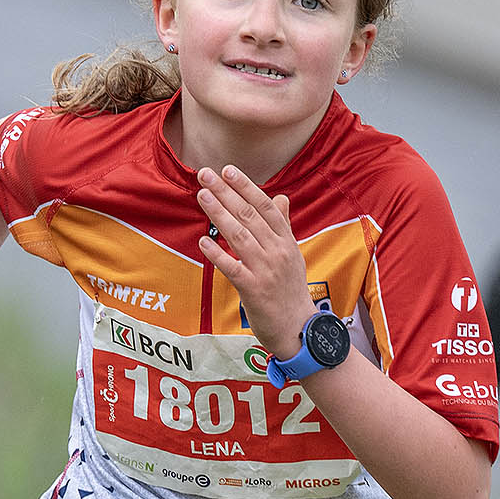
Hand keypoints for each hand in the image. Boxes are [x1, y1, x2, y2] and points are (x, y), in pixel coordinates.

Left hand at [195, 165, 315, 355]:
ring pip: (239, 236)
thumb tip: (281, 197)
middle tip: (205, 175)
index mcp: (286, 241)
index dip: (246, 187)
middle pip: (249, 215)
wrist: (297, 328)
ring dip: (219, 213)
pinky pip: (232, 268)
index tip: (228, 170)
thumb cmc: (291, 290)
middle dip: (226, 192)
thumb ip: (284, 225)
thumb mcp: (293, 254)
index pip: (266, 206)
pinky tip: (203, 240)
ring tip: (202, 196)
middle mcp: (278, 252)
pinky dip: (217, 254)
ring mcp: (266, 270)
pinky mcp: (254, 290)